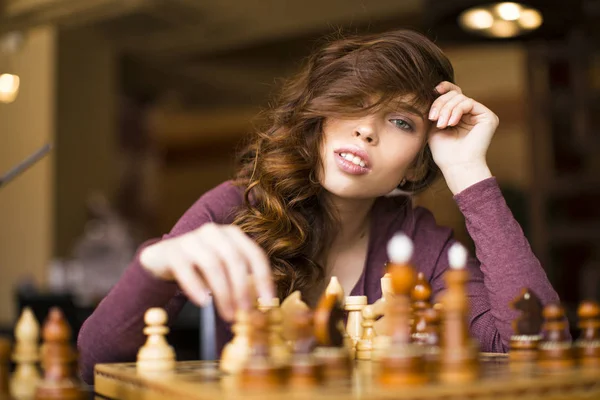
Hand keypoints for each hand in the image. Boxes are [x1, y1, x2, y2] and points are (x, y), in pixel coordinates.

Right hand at [139, 223, 274, 321]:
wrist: (162, 259)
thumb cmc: (199, 268)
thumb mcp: (223, 272)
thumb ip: (240, 287)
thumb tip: (258, 314)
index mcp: (233, 235)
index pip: (255, 255)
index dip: (264, 279)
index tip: (268, 303)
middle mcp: (214, 232)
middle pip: (235, 260)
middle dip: (242, 289)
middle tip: (245, 313)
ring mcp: (192, 239)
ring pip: (213, 265)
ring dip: (223, 293)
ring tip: (228, 314)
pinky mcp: (173, 250)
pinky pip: (186, 270)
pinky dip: (197, 287)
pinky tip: (204, 302)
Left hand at [427, 81, 496, 193]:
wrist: (456, 166)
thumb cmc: (444, 151)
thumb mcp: (435, 126)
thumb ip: (437, 109)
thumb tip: (435, 91)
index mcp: (460, 115)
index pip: (453, 94)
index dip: (444, 88)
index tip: (433, 90)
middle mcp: (472, 113)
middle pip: (455, 94)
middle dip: (441, 103)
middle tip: (433, 118)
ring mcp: (480, 114)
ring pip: (460, 98)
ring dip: (446, 109)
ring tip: (441, 125)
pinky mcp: (488, 116)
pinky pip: (469, 103)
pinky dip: (456, 111)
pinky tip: (451, 123)